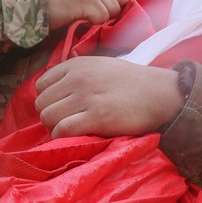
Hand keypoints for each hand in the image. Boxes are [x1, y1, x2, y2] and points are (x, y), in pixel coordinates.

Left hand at [35, 56, 185, 138]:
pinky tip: (74, 137)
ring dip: (54, 128)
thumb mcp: (101, 65)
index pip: (41, 84)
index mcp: (77, 65)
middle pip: (41, 103)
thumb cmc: (132, 82)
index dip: (49, 99)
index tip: (61, 108)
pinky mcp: (95, 117)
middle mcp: (77, 78)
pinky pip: (62, 130)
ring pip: (48, 117)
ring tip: (70, 131)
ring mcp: (85, 97)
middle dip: (50, 115)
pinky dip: (62, 138)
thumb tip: (58, 88)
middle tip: (65, 122)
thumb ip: (78, 73)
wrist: (160, 93)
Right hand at [44, 0, 128, 29]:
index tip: (95, 3)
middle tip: (90, 11)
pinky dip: (92, 22)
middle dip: (109, 8)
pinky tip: (79, 17)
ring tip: (82, 13)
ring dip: (100, 16)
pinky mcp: (88, 0)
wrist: (30, 1)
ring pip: (114, 9)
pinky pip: (103, 18)